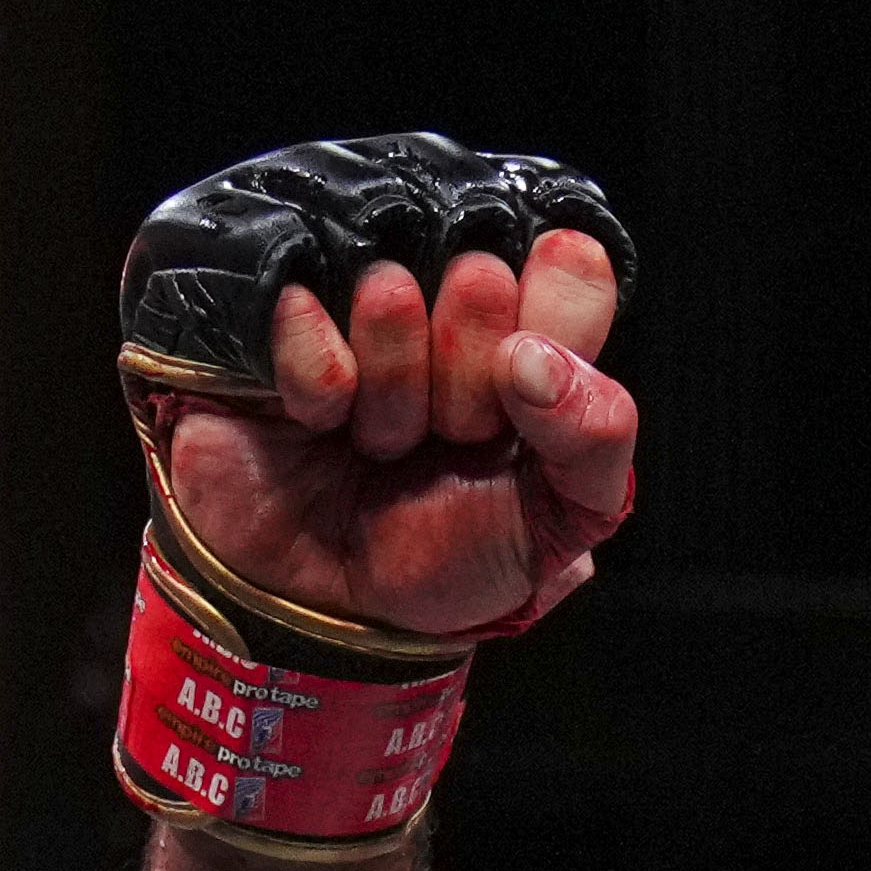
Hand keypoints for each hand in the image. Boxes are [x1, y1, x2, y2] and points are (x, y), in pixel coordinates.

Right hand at [118, 137, 640, 654]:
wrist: (321, 604)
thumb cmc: (444, 555)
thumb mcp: (556, 523)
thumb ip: (595, 438)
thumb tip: (536, 358)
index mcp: (530, 333)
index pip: (573, 266)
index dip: (553, 323)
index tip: (525, 378)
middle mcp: (445, 301)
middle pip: (481, 281)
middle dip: (466, 386)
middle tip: (446, 436)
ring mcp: (356, 299)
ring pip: (393, 294)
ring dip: (390, 395)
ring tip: (378, 441)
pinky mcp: (275, 315)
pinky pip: (305, 314)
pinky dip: (319, 384)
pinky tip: (319, 418)